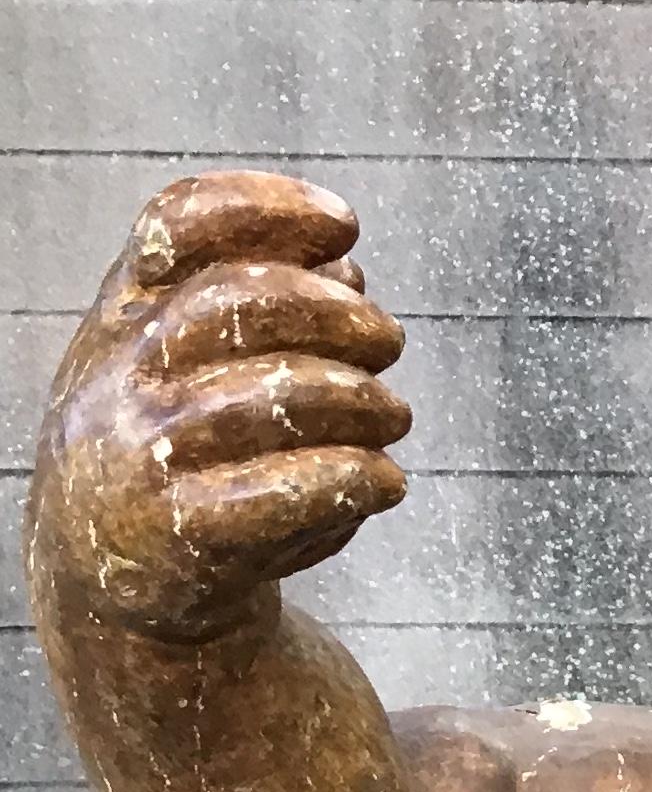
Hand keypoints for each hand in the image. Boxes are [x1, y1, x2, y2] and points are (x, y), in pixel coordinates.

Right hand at [30, 171, 410, 640]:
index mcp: (123, 316)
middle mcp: (122, 377)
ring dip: (364, 400)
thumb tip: (342, 263)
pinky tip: (385, 481)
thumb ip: (258, 306)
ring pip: (278, 397)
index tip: (344, 226)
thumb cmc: (177, 453)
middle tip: (388, 339)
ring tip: (393, 415)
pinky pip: (291, 491)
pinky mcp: (187, 536)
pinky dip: (359, 477)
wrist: (116, 583)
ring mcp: (147, 457)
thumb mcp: (188, 365)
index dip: (266, 209)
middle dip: (338, 314)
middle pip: (241, 303)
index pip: (177, 226)